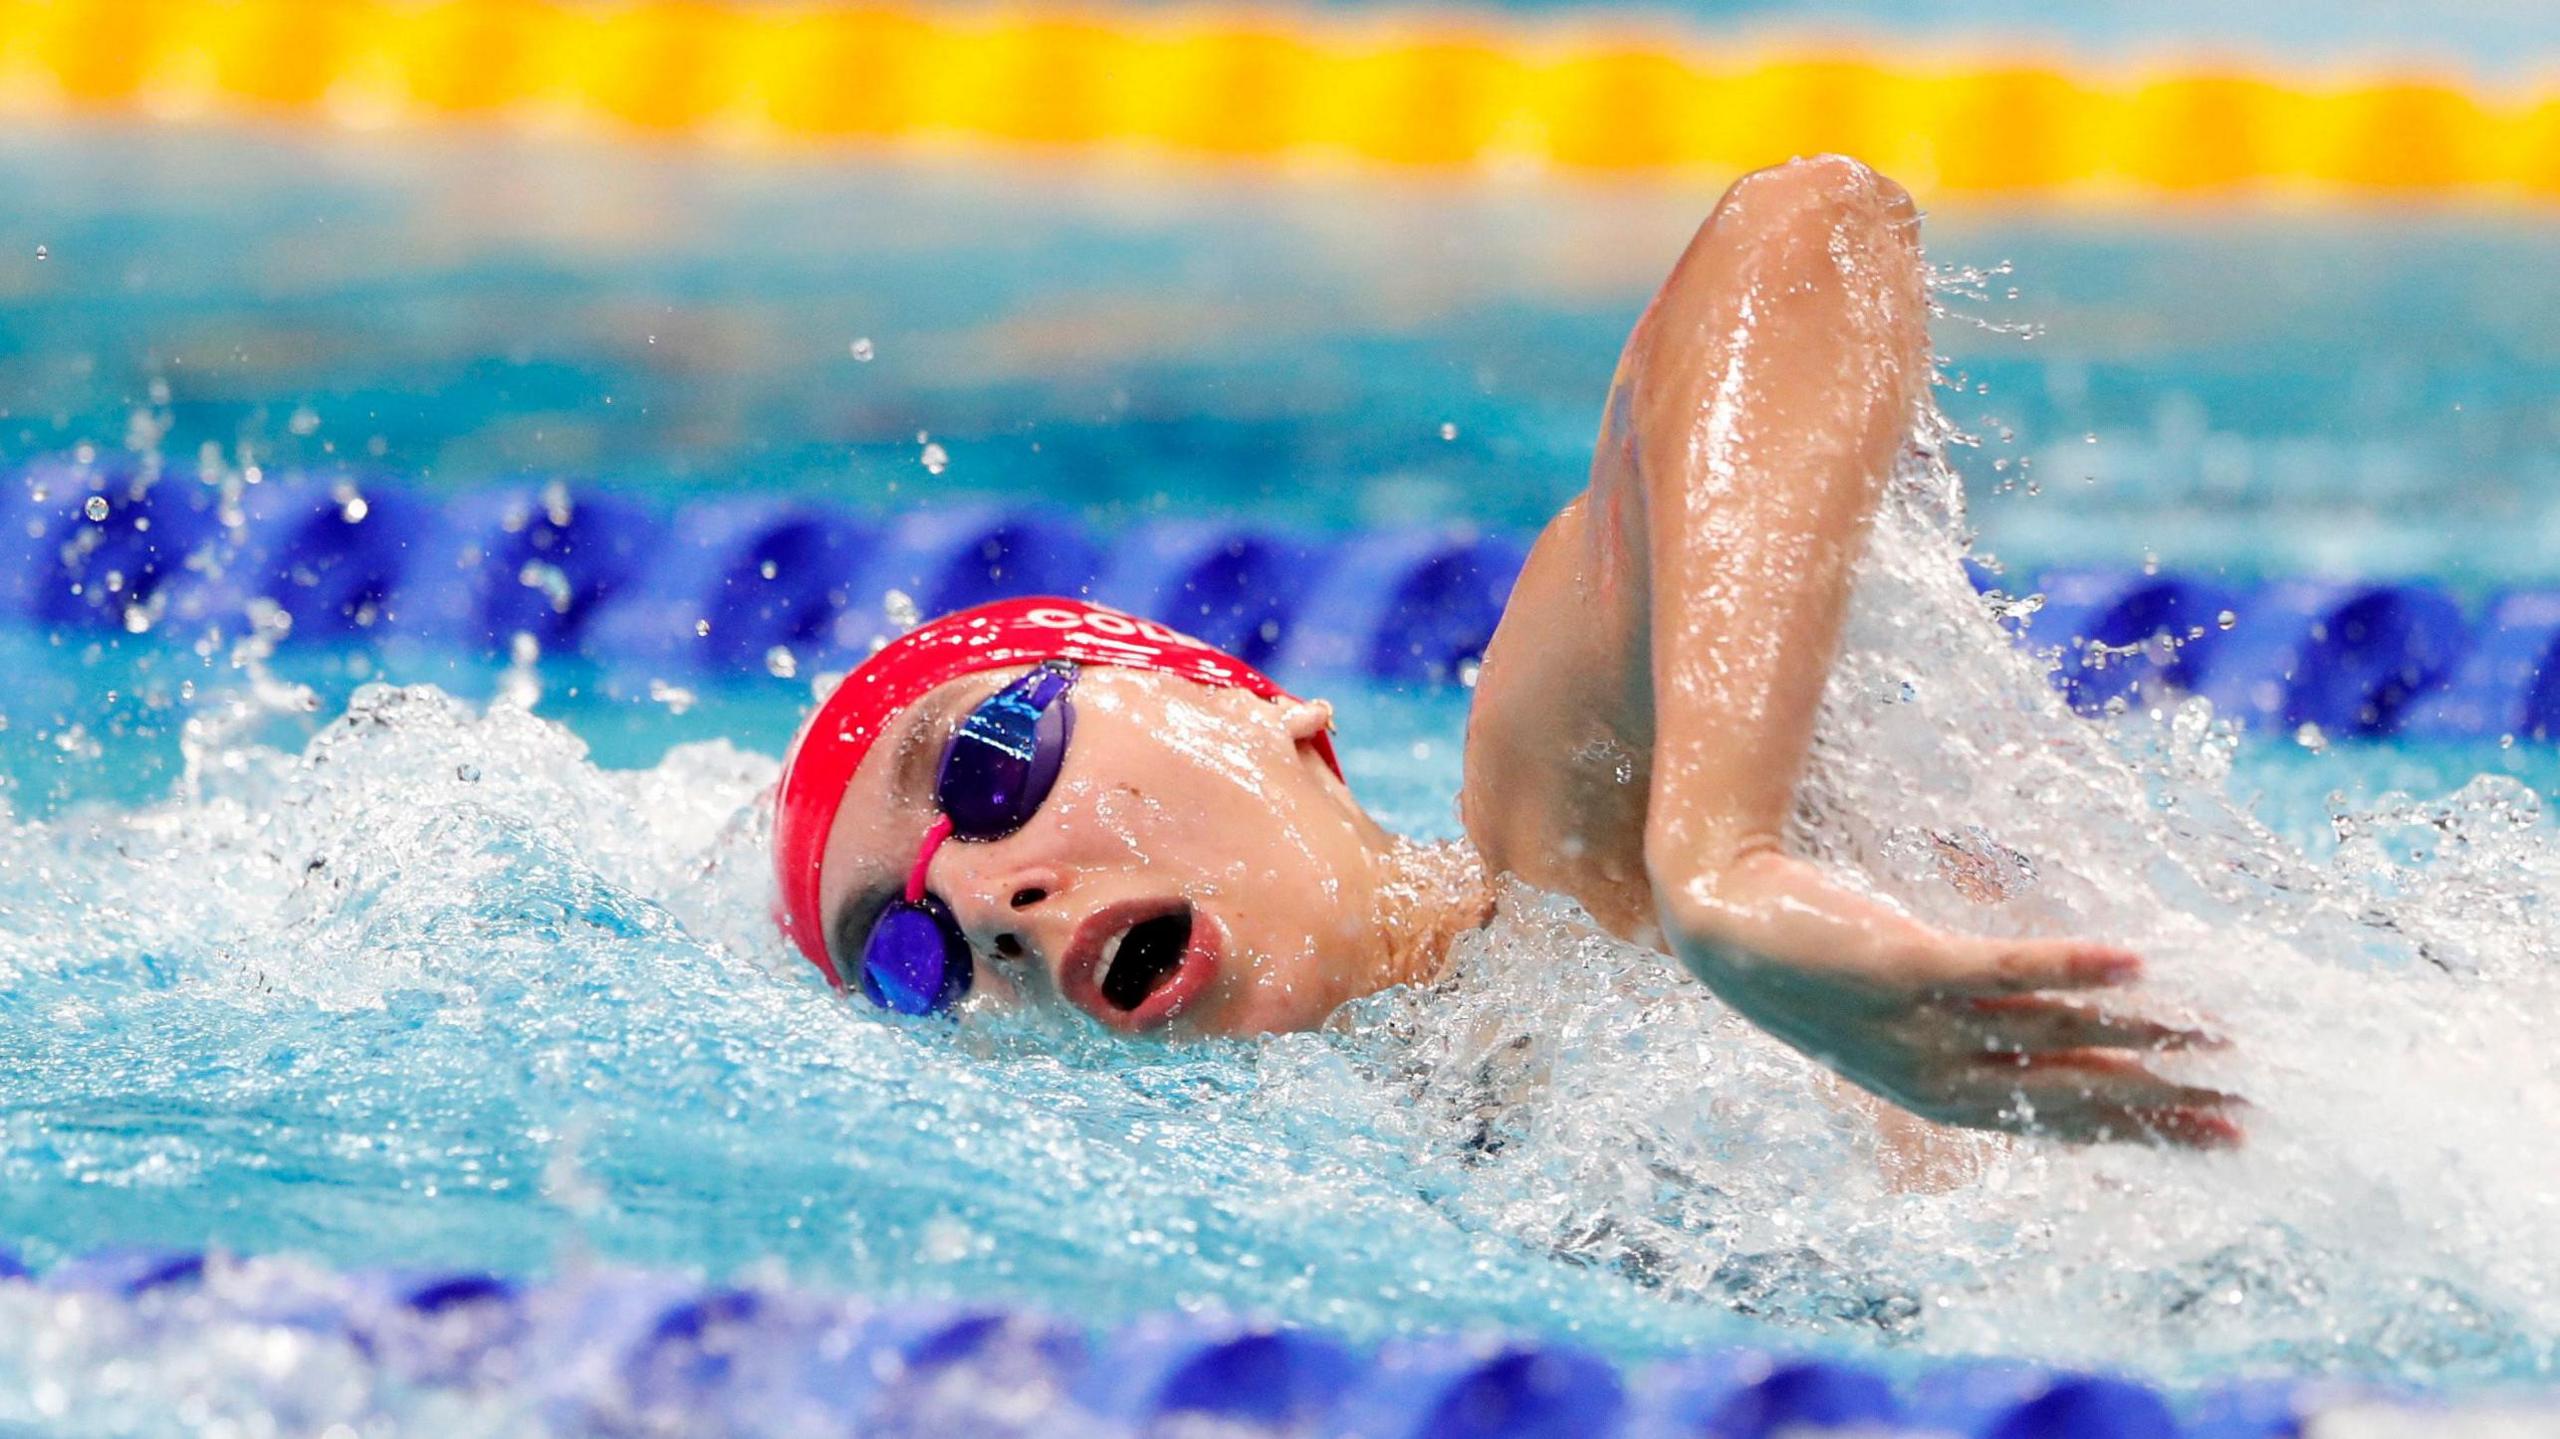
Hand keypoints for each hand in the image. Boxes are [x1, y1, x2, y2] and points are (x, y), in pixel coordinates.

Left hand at [1657, 852, 2243, 1148]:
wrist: (1725, 925)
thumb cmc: (1823, 967)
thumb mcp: (1909, 1018)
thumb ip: (1986, 1027)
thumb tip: (2081, 1020)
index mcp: (1944, 1097)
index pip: (2064, 1122)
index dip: (2145, 1132)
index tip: (2223, 1139)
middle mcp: (1937, 1075)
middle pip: (2071, 1090)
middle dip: (2160, 1099)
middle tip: (2245, 1105)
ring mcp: (1920, 1024)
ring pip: (2050, 1032)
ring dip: (2138, 1030)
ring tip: (2213, 1030)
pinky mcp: (1902, 965)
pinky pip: (2001, 968)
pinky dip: (2068, 965)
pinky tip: (2133, 959)